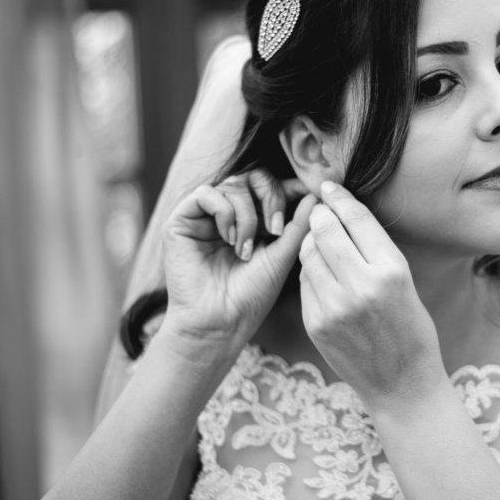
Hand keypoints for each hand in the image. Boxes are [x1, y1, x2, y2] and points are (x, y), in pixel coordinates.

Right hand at [160, 169, 316, 359]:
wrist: (219, 323)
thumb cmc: (251, 296)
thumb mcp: (283, 256)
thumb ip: (299, 225)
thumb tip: (317, 195)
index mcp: (254, 220)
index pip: (272, 187)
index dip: (291, 186)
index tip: (310, 193)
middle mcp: (230, 214)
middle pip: (255, 176)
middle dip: (272, 197)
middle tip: (276, 228)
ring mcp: (205, 217)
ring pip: (233, 184)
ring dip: (247, 215)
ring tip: (246, 248)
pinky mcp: (181, 220)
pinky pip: (206, 194)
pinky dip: (224, 213)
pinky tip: (228, 240)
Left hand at [298, 181, 444, 407]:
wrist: (402, 385)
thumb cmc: (411, 330)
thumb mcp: (406, 283)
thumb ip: (375, 251)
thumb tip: (343, 215)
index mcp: (391, 271)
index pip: (357, 219)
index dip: (340, 197)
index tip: (329, 186)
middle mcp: (361, 286)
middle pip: (325, 230)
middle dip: (320, 214)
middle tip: (320, 208)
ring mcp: (334, 306)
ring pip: (308, 253)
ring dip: (312, 241)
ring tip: (321, 242)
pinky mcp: (315, 323)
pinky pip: (305, 282)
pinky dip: (310, 271)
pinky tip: (322, 275)